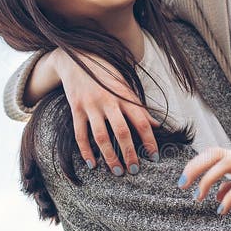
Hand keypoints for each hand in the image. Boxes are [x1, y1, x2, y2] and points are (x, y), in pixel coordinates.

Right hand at [50, 49, 159, 173]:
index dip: (149, 140)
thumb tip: (156, 125)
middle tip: (134, 170)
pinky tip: (92, 164)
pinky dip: (86, 151)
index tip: (153, 156)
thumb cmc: (104, 73)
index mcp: (124, 95)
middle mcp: (108, 101)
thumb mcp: (124, 86)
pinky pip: (80, 134)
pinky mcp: (76, 109)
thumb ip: (138, 106)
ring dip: (110, 157)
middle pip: (122, 132)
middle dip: (129, 153)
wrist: (75, 58)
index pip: (141, 121)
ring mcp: (90, 106)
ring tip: (117, 171)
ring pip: (101, 137)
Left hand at [178, 148, 230, 214]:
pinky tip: (222, 210)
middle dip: (195, 167)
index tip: (183, 181)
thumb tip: (216, 194)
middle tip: (182, 185)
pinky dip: (229, 197)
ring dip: (208, 179)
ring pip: (227, 162)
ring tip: (199, 197)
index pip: (215, 153)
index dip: (196, 164)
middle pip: (217, 153)